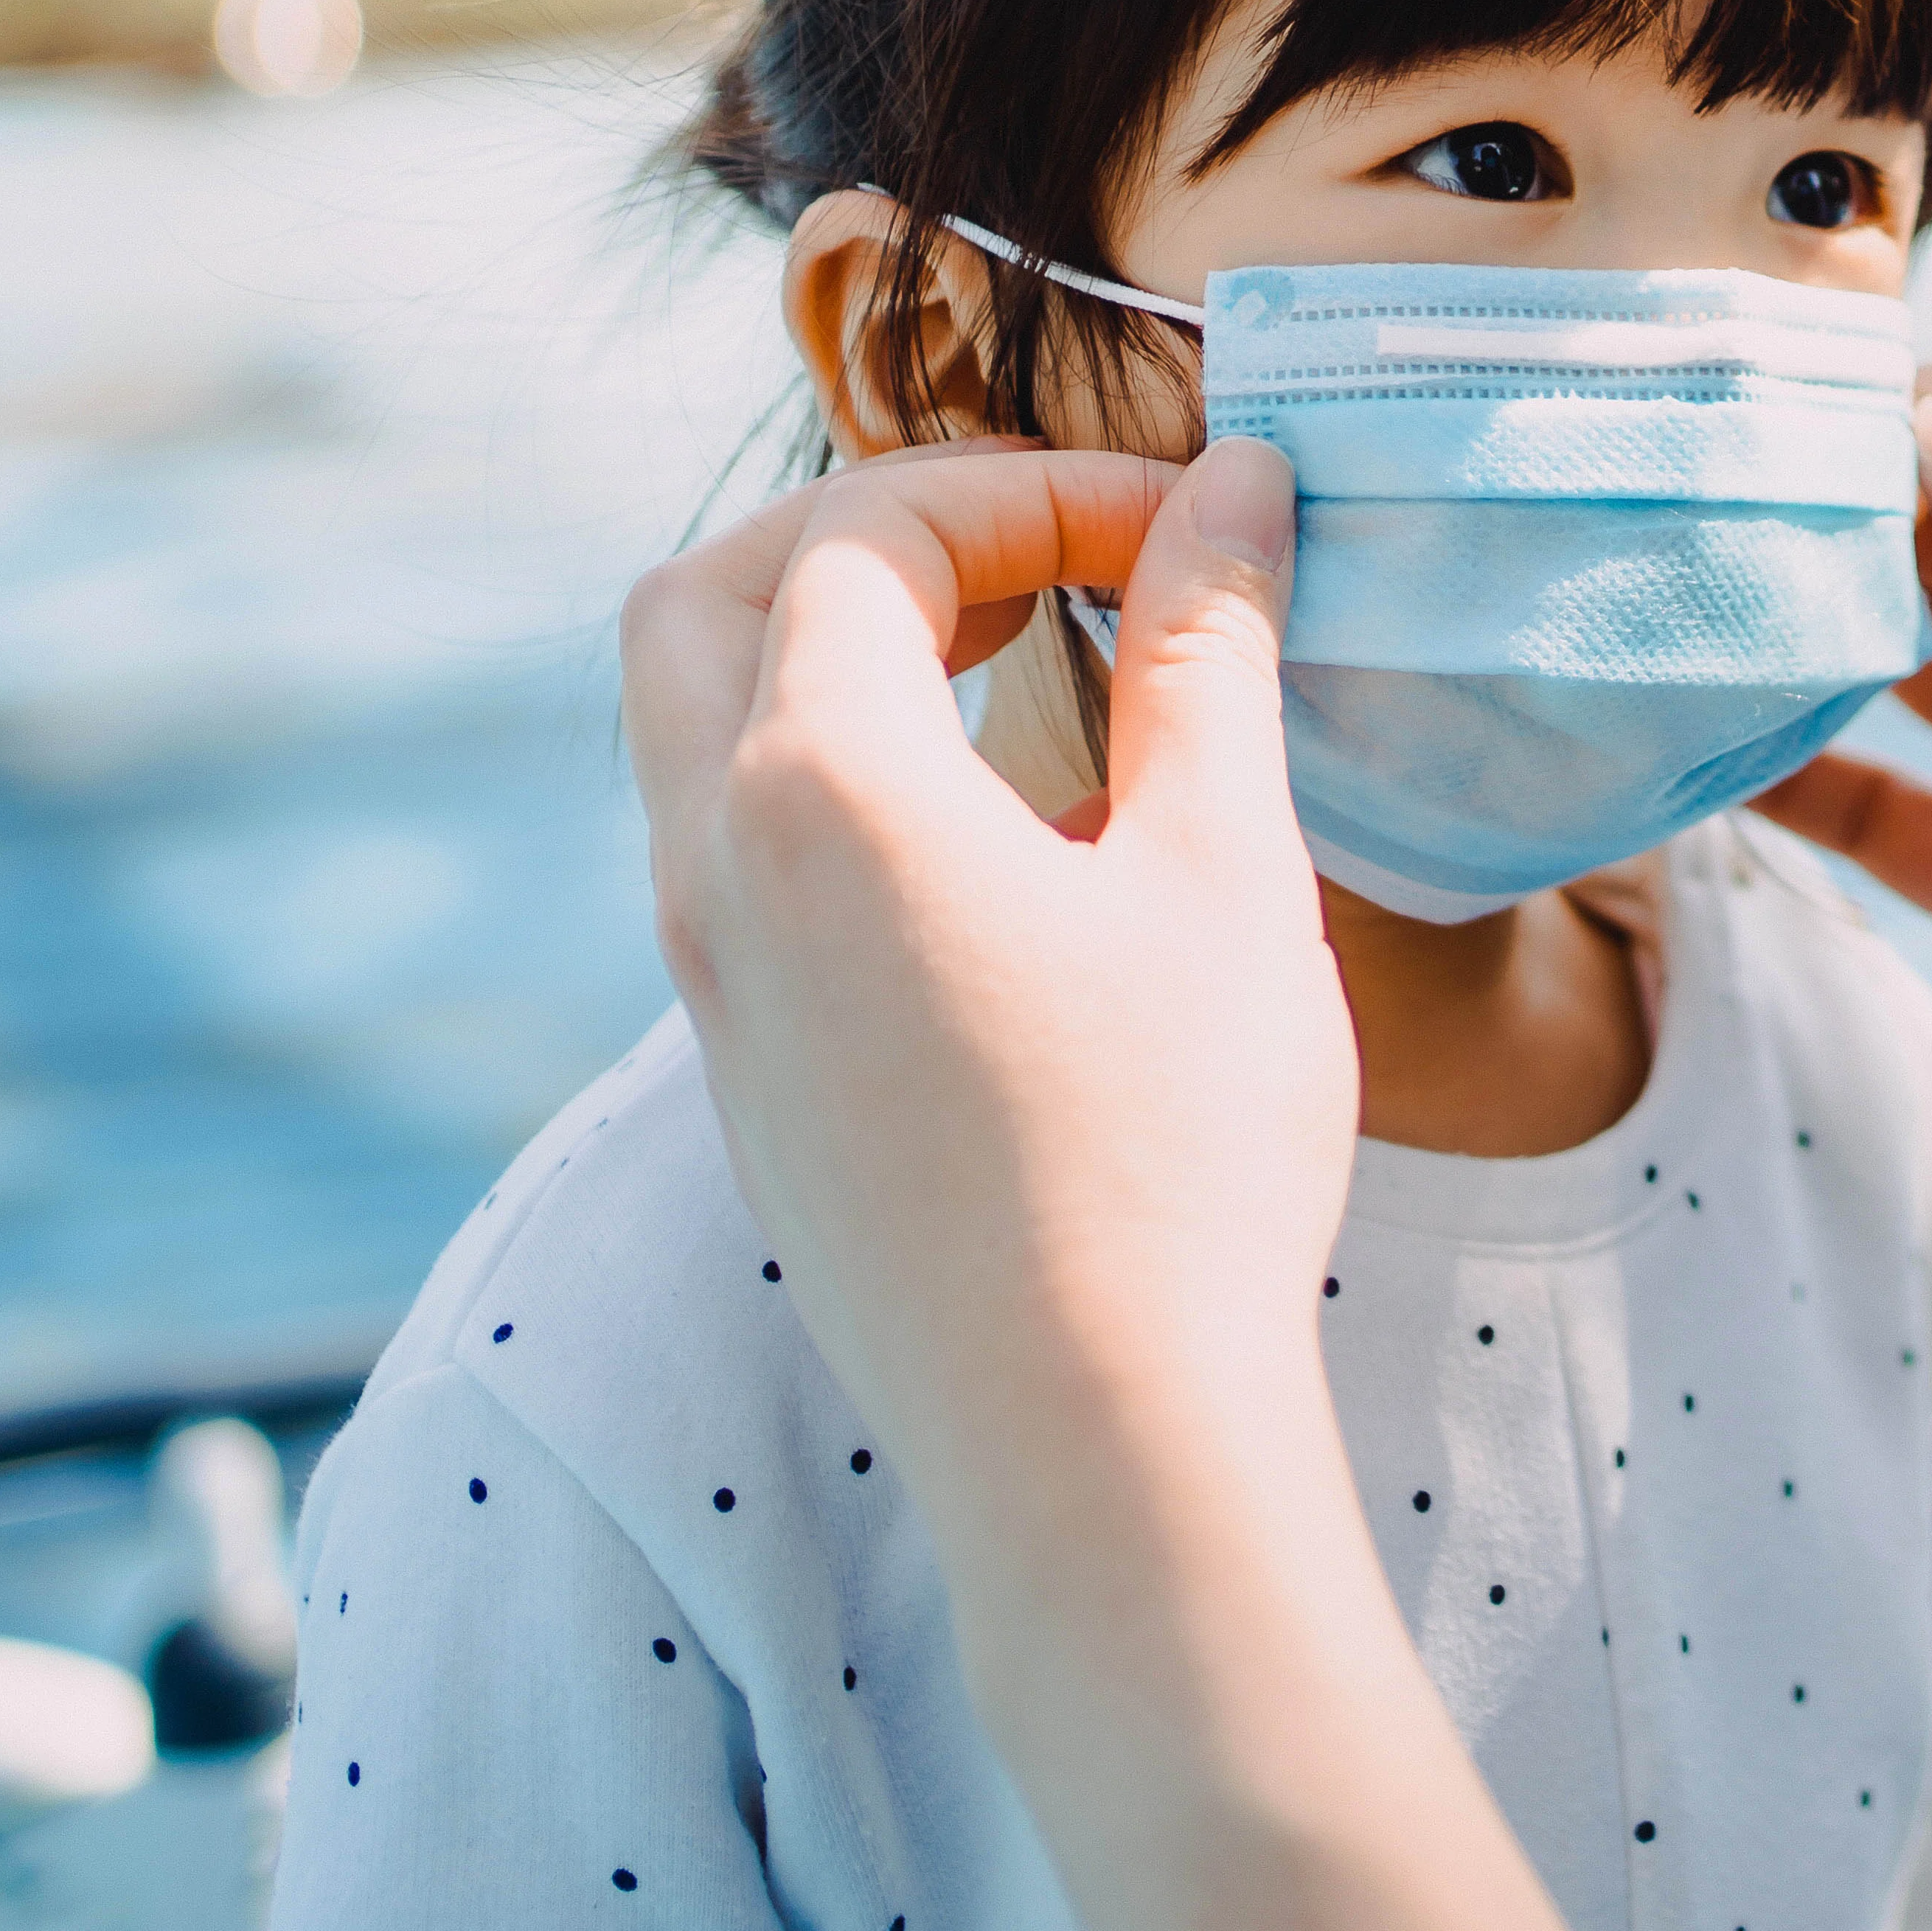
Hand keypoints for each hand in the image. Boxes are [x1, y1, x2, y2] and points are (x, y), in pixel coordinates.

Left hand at [619, 437, 1349, 1498]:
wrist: (1093, 1441)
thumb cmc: (1173, 1151)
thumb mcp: (1226, 866)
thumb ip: (1211, 651)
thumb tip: (1233, 492)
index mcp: (817, 786)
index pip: (876, 532)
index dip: (1034, 489)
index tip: (1182, 529)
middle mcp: (715, 871)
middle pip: (708, 599)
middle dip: (866, 534)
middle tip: (1037, 553)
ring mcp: (712, 987)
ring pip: (697, 736)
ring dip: (835, 655)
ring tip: (1016, 668)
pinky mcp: (749, 1080)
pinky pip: (733, 863)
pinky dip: (831, 782)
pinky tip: (992, 842)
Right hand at [1755, 361, 1931, 1207]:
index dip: (1898, 413)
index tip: (1787, 436)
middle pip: (1916, 530)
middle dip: (1810, 515)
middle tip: (1678, 521)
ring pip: (1870, 663)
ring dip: (1775, 641)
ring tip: (1654, 625)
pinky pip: (1865, 817)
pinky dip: (1772, 786)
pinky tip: (1679, 760)